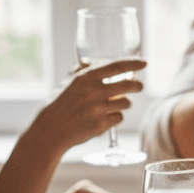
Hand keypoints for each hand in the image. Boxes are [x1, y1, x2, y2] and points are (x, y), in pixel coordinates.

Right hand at [31, 58, 145, 153]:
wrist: (50, 130)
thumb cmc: (59, 105)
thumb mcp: (67, 83)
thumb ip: (83, 71)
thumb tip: (98, 61)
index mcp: (85, 78)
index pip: (116, 66)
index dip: (133, 63)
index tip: (143, 62)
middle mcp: (92, 91)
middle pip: (128, 85)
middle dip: (137, 86)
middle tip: (139, 86)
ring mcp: (97, 108)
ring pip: (126, 103)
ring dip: (123, 104)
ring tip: (112, 106)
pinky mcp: (100, 124)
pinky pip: (119, 118)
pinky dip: (115, 118)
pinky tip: (103, 119)